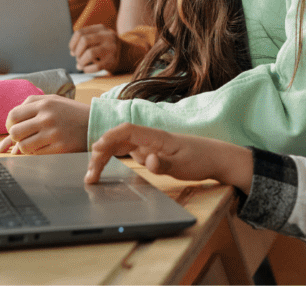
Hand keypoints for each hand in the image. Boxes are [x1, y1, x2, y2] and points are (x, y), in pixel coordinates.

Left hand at [0, 94, 90, 154]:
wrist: (96, 123)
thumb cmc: (70, 112)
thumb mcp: (53, 100)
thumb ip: (30, 106)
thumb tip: (9, 124)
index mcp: (44, 103)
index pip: (13, 115)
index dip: (9, 124)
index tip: (14, 128)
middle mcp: (47, 117)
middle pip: (14, 132)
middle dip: (15, 138)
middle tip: (23, 138)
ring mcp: (53, 133)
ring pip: (23, 146)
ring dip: (26, 147)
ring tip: (34, 143)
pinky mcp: (60, 147)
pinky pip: (37, 155)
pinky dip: (37, 153)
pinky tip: (46, 147)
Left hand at [69, 25, 121, 72]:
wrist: (125, 54)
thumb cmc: (105, 46)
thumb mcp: (97, 37)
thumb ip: (84, 41)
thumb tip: (72, 52)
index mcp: (101, 28)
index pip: (80, 32)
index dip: (72, 43)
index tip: (72, 50)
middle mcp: (107, 36)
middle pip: (84, 41)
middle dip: (77, 51)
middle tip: (77, 57)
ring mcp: (111, 48)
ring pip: (89, 53)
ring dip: (81, 61)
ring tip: (81, 64)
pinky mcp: (112, 60)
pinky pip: (96, 66)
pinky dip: (87, 69)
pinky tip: (86, 69)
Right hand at [84, 123, 253, 191]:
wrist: (215, 157)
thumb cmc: (200, 159)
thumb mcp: (183, 166)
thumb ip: (164, 164)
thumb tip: (148, 161)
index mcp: (156, 136)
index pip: (127, 130)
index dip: (109, 137)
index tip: (96, 149)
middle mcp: (149, 137)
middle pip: (118, 138)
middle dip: (100, 152)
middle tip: (90, 175)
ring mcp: (147, 144)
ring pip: (118, 145)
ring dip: (103, 156)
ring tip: (92, 175)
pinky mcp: (148, 151)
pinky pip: (124, 151)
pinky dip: (111, 158)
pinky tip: (103, 167)